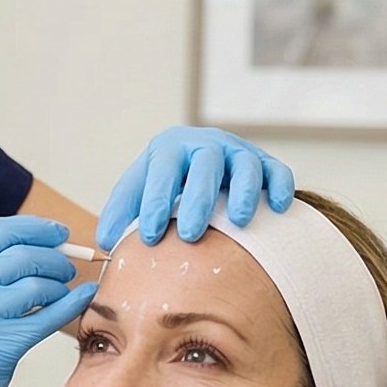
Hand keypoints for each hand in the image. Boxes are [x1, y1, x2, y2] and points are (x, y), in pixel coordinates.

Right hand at [0, 216, 97, 386]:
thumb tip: (45, 246)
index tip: (59, 234)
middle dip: (55, 260)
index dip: (36, 229)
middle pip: (24, 255)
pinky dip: (71, 305)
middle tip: (67, 270)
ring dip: (60, 288)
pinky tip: (83, 300)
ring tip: (62, 294)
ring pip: (38, 286)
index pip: (1, 231)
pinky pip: (47, 318)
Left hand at [95, 125, 295, 252]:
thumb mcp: (139, 188)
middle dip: (197, 200)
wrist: (199, 159)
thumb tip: (105, 242)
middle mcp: (206, 144)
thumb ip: (122, 212)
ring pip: (245, 164)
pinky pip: (277, 171)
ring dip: (244, 191)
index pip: (161, 172)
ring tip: (240, 221)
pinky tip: (278, 207)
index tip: (148, 236)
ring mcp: (238, 152)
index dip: (154, 203)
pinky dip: (280, 186)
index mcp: (170, 149)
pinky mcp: (265, 163)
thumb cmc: (166, 181)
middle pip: (205, 165)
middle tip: (189, 235)